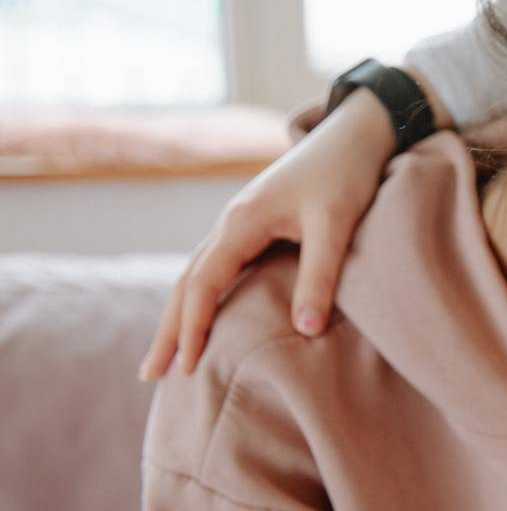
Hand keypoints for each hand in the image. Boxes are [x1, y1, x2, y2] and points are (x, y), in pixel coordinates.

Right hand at [137, 88, 396, 380]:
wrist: (353, 135)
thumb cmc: (346, 175)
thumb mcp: (335, 224)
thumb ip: (319, 275)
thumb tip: (306, 330)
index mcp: (242, 222)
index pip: (203, 284)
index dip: (193, 327)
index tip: (187, 368)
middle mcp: (230, 223)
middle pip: (186, 282)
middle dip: (168, 329)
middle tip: (150, 375)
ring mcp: (239, 224)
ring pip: (196, 274)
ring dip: (178, 315)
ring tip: (168, 357)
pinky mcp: (254, 226)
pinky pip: (215, 267)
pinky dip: (200, 297)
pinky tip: (201, 318)